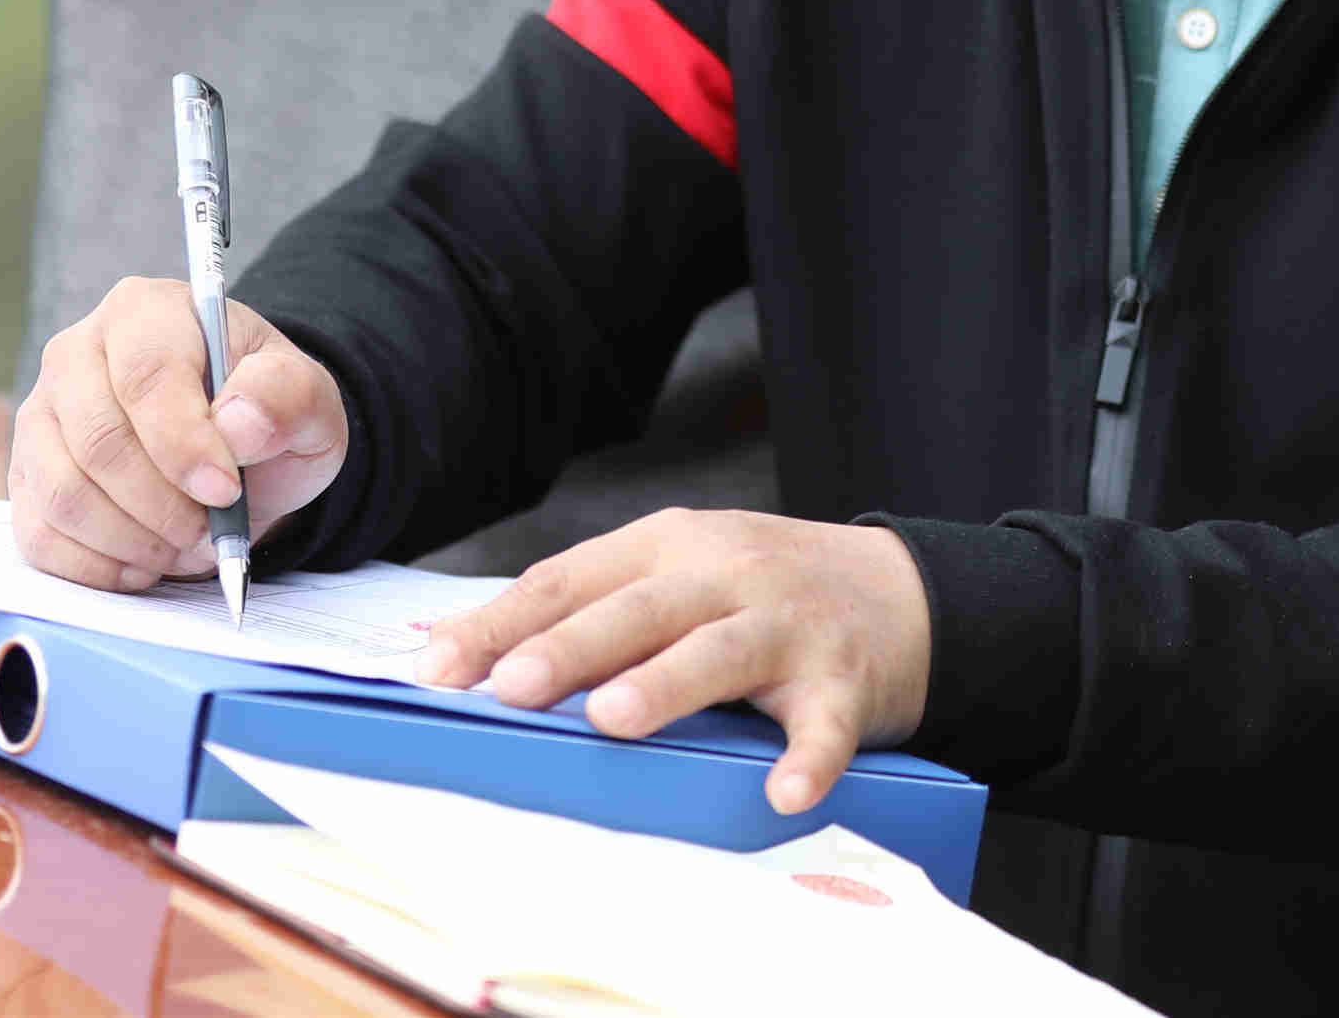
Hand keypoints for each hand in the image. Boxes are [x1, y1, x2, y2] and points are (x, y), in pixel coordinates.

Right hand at [8, 277, 345, 591]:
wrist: (236, 455)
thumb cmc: (265, 415)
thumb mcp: (307, 398)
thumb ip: (287, 396)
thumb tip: (238, 423)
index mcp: (146, 312)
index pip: (147, 375)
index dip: (183, 442)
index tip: (225, 489)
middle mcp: (76, 354)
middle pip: (98, 442)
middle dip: (162, 505)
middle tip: (210, 532)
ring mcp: (41, 418)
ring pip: (65, 494)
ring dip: (133, 539)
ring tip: (185, 544)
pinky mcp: (25, 477)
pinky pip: (39, 535)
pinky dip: (98, 566)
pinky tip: (144, 562)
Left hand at [413, 510, 930, 814]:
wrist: (900, 591)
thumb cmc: (762, 593)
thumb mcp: (682, 576)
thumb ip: (597, 608)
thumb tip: (479, 659)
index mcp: (671, 546)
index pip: (572, 577)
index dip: (503, 621)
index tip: (439, 668)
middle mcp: (727, 574)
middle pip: (640, 608)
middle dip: (571, 646)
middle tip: (511, 686)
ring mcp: (789, 624)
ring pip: (722, 650)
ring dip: (668, 683)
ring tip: (613, 719)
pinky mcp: (846, 679)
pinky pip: (826, 722)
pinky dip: (808, 756)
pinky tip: (784, 791)